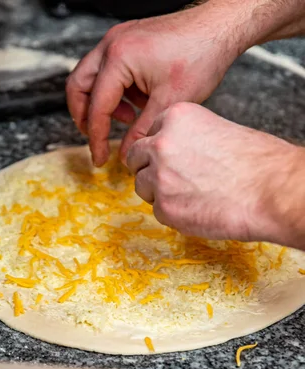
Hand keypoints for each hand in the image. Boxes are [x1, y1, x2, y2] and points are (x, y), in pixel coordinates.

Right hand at [66, 3, 241, 167]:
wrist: (219, 27)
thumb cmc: (199, 55)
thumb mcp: (169, 103)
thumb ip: (142, 132)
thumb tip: (126, 155)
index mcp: (118, 58)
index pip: (96, 107)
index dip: (96, 138)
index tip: (100, 158)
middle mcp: (112, 45)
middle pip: (79, 87)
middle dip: (84, 117)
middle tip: (97, 139)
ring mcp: (118, 40)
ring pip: (91, 78)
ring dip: (102, 104)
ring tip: (130, 120)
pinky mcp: (128, 41)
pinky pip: (109, 70)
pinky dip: (116, 91)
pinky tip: (139, 104)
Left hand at [127, 102, 304, 248]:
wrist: (269, 190)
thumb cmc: (254, 162)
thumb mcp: (215, 130)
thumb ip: (186, 139)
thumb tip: (168, 156)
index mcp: (175, 117)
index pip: (149, 134)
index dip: (158, 149)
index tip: (170, 158)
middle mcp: (161, 144)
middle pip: (135, 158)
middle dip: (149, 169)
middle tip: (171, 179)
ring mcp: (159, 177)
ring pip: (142, 186)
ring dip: (159, 192)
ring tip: (190, 195)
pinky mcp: (164, 208)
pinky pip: (157, 211)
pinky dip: (173, 213)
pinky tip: (197, 208)